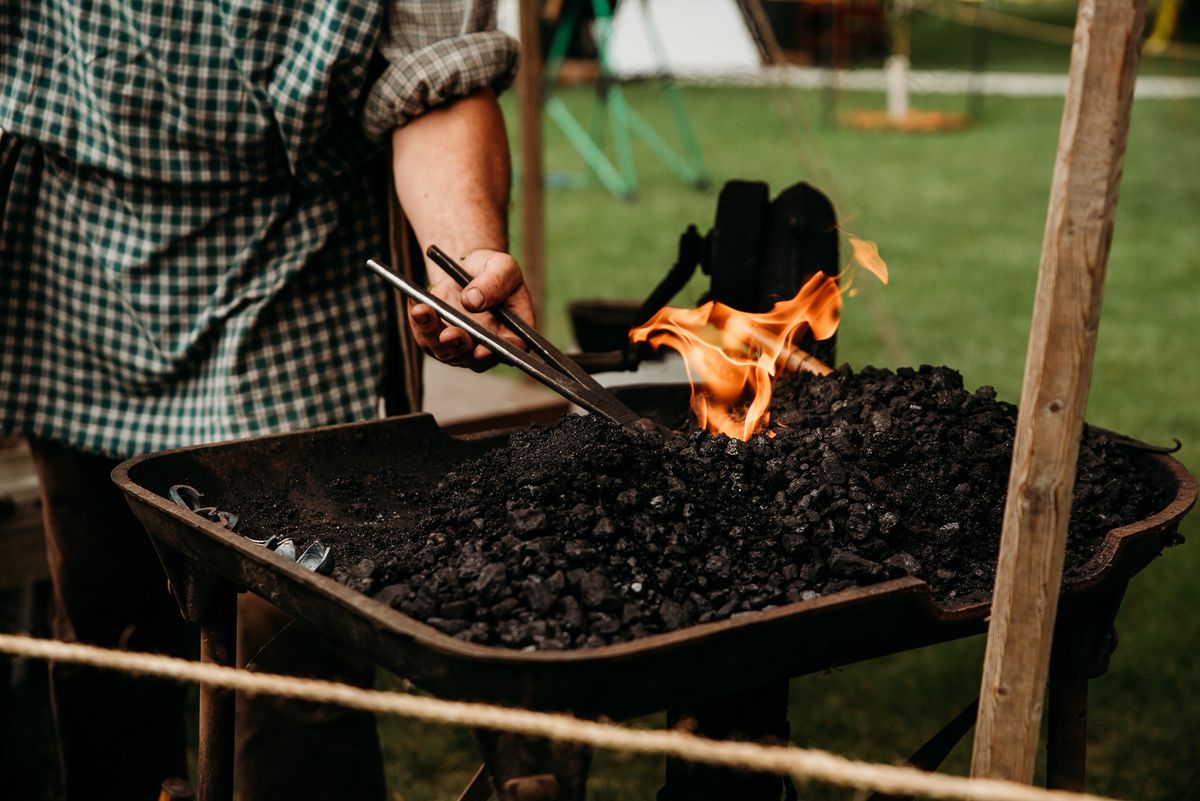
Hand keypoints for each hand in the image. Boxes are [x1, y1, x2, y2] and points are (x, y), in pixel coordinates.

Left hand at [408, 249, 535, 371]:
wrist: (468, 267)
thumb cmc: (492, 269)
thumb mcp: (502, 266)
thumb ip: (494, 283)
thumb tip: (472, 301)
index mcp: (513, 333)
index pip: (510, 350)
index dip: (496, 353)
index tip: (482, 350)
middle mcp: (488, 347)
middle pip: (473, 359)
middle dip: (460, 346)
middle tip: (449, 334)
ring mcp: (462, 347)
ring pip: (445, 351)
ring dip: (432, 334)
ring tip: (422, 311)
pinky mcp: (439, 340)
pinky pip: (425, 338)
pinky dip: (418, 322)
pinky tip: (415, 302)